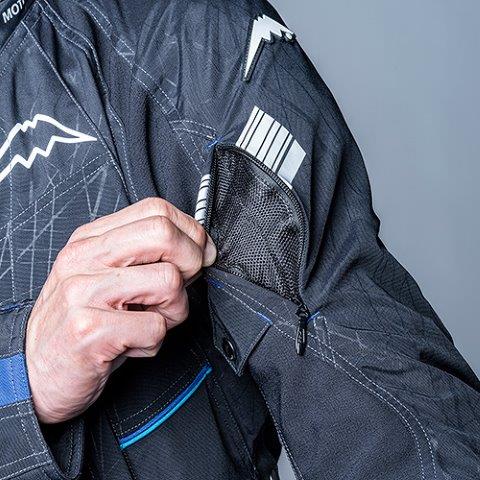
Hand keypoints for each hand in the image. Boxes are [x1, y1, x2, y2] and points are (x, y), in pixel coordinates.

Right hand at [25, 198, 215, 423]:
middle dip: (191, 261)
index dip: (190, 231)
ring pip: (168, 282)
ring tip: (150, 321)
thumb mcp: (105, 278)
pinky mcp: (89, 330)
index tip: (200, 253)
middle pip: (163, 233)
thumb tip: (197, 249)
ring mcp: (84, 292)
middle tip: (181, 286)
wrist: (35, 374)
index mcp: (91, 240)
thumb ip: (144, 258)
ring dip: (174, 311)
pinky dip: (155, 342)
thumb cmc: (80, 324)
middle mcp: (85, 259)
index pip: (155, 210)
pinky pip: (155, 327)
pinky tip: (133, 344)